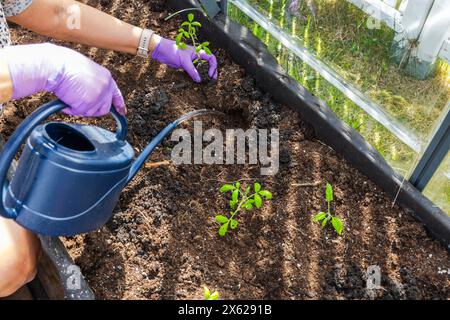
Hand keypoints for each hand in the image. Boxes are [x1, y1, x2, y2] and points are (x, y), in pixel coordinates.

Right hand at [3, 43, 125, 116]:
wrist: (55, 65)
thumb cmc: (65, 65)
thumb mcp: (87, 71)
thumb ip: (94, 83)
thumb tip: (92, 94)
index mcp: (106, 77)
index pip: (116, 94)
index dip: (119, 104)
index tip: (122, 112)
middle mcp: (106, 87)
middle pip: (104, 108)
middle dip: (92, 109)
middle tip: (80, 104)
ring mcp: (98, 96)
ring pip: (92, 112)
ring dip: (80, 109)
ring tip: (70, 98)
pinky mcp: (88, 103)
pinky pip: (79, 112)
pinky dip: (71, 110)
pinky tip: (66, 101)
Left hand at [151, 37, 216, 82]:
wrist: (161, 50)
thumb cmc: (173, 50)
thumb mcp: (184, 61)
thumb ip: (192, 71)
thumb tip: (199, 80)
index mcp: (198, 52)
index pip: (211, 58)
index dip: (213, 66)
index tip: (210, 74)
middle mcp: (196, 56)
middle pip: (208, 64)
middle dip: (211, 71)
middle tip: (212, 79)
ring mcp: (191, 61)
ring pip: (201, 68)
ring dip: (204, 75)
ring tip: (206, 81)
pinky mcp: (186, 66)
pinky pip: (194, 71)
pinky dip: (196, 76)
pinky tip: (197, 81)